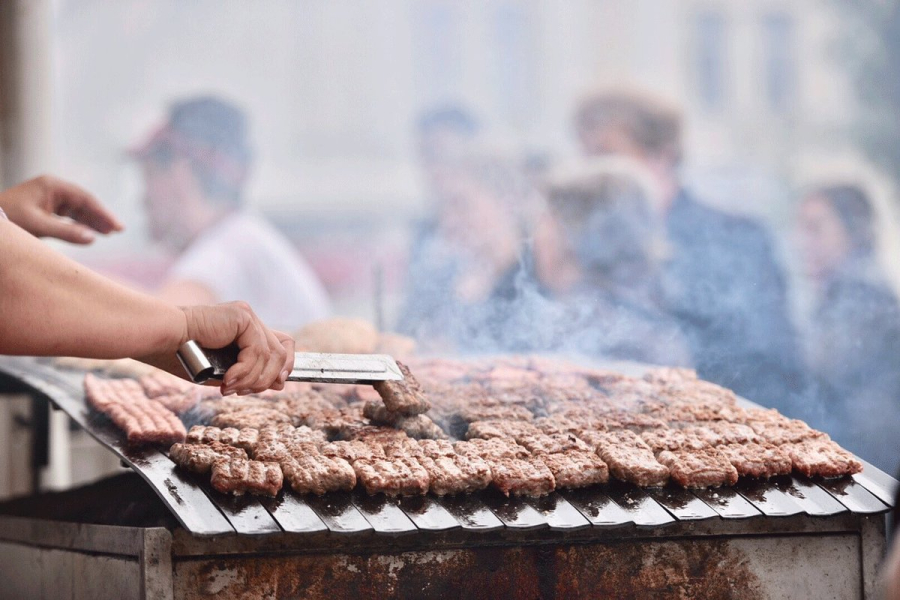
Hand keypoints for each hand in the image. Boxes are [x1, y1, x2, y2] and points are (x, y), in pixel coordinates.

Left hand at [0, 175, 122, 242]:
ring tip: (109, 233)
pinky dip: (80, 224)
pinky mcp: (45, 208)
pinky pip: (69, 216)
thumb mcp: (38, 226)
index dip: (103, 213)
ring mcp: (49, 198)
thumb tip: (93, 239)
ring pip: (77, 210)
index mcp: (52, 186)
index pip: (84, 199)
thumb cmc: (9, 220)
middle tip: (118, 230)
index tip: (117, 227)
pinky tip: (91, 232)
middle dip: (100, 217)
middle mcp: (53, 189)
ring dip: (92, 221)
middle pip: (84, 203)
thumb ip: (66, 232)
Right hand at [180, 302, 294, 394]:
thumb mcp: (224, 371)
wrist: (162, 339)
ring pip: (273, 355)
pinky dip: (245, 371)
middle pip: (283, 351)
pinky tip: (227, 380)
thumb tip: (280, 383)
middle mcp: (250, 321)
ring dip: (253, 379)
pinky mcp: (243, 317)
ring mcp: (247, 317)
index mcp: (245, 331)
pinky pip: (258, 351)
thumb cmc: (183, 357)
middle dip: (268, 378)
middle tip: (243, 391)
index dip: (283, 368)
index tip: (271, 387)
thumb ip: (250, 375)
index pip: (280, 347)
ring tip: (230, 388)